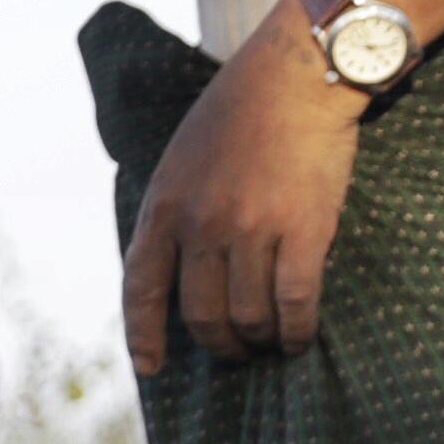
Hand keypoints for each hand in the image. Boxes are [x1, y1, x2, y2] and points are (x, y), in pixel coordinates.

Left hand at [123, 18, 366, 375]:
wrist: (297, 76)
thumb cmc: (241, 111)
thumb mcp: (182, 158)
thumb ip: (176, 209)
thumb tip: (177, 262)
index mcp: (164, 207)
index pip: (140, 288)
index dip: (143, 336)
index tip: (150, 367)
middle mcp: (201, 225)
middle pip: (200, 314)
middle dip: (218, 345)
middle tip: (236, 351)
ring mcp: (251, 230)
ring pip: (248, 315)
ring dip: (259, 340)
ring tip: (271, 342)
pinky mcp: (303, 230)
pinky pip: (294, 301)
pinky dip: (295, 330)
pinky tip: (299, 337)